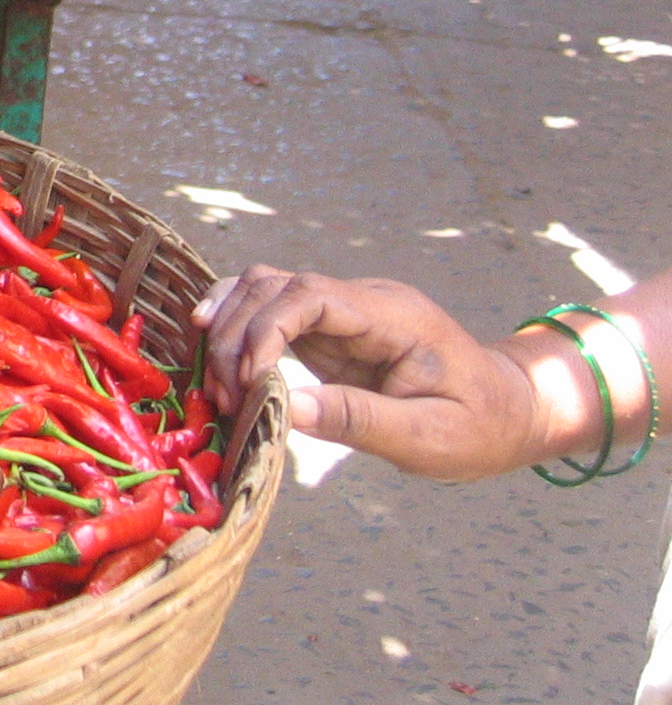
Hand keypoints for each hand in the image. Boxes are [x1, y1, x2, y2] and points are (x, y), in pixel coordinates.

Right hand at [194, 265, 542, 481]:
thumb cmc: (479, 427)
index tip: (249, 381)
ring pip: (262, 288)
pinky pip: (270, 309)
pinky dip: (237, 325)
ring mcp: (343, 309)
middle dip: (236, 337)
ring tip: (217, 385)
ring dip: (229, 329)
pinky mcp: (328, 328)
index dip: (264, 329)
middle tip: (226, 398)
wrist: (509, 411)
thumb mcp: (429, 438)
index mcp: (391, 316)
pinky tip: (215, 353)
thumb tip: (289, 409)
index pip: (308, 295)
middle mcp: (360, 300)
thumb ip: (361, 419)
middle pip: (273, 286)